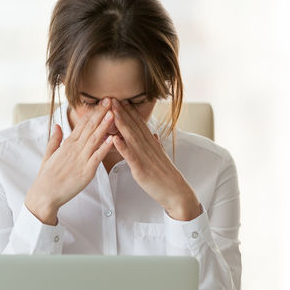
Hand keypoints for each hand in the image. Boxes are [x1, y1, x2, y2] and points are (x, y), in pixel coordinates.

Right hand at [25, 99, 115, 224]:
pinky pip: (97, 157)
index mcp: (67, 144)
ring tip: (113, 113)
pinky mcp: (86, 171)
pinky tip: (113, 139)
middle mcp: (74, 149)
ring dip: (105, 125)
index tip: (101, 102)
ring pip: (95, 139)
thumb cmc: (46, 177)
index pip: (82, 124)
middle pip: (90, 127)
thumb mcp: (49, 154)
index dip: (93, 112)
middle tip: (110, 100)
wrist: (45, 194)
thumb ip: (55, 139)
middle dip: (101, 113)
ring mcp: (81, 159)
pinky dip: (105, 147)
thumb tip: (58, 125)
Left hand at [110, 98, 201, 220]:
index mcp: (152, 143)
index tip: (120, 100)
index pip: (139, 124)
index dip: (129, 111)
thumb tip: (155, 135)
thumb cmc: (166, 176)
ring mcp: (144, 157)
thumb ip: (156, 145)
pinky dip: (122, 147)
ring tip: (112, 112)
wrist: (176, 191)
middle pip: (134, 126)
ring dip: (121, 124)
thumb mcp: (161, 156)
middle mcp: (148, 147)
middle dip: (122, 112)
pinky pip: (130, 156)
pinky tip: (114, 139)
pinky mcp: (141, 169)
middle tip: (112, 98)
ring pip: (131, 137)